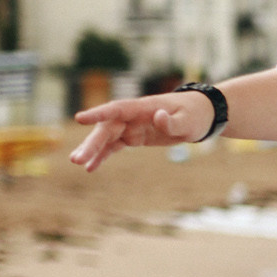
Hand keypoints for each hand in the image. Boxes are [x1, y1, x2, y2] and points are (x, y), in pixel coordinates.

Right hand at [71, 91, 214, 171]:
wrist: (200, 116)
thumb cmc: (194, 115)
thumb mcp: (188, 120)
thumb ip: (172, 121)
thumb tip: (158, 117)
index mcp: (143, 107)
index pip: (117, 109)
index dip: (98, 114)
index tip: (79, 119)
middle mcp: (133, 116)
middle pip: (107, 128)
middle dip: (91, 143)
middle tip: (76, 159)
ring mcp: (132, 126)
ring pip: (107, 138)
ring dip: (92, 150)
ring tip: (78, 164)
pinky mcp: (134, 136)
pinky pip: (114, 146)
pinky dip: (103, 156)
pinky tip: (91, 168)